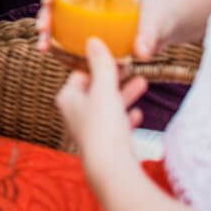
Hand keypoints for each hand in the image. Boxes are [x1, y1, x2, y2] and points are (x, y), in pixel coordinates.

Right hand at [36, 0, 172, 60]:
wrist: (162, 30)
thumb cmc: (157, 17)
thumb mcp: (154, 23)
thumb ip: (149, 36)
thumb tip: (142, 52)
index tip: (49, 1)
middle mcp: (88, 6)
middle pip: (57, 6)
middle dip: (45, 17)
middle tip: (43, 31)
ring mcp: (87, 24)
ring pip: (58, 26)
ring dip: (47, 35)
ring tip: (44, 48)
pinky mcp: (90, 42)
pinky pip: (69, 44)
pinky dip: (60, 51)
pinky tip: (57, 59)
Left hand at [55, 38, 147, 167]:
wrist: (111, 170)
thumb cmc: (103, 127)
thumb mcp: (104, 89)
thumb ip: (101, 65)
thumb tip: (92, 40)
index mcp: (67, 98)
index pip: (79, 74)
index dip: (97, 64)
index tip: (113, 56)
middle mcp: (74, 114)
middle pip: (95, 91)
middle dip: (115, 79)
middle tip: (131, 68)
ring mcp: (88, 131)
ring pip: (107, 107)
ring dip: (124, 96)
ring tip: (143, 83)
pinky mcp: (102, 145)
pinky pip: (114, 127)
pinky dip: (125, 118)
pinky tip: (137, 115)